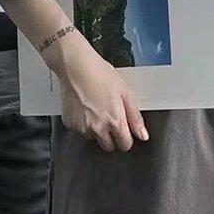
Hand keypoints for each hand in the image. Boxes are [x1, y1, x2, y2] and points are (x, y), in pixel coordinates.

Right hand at [53, 32, 148, 151]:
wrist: (76, 67)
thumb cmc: (102, 75)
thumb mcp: (125, 93)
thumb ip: (135, 117)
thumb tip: (143, 136)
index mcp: (115, 122)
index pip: (125, 145)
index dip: (126, 137)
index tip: (124, 129)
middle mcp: (98, 129)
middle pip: (109, 146)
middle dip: (111, 137)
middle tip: (109, 118)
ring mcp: (82, 128)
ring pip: (93, 138)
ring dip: (96, 130)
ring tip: (95, 109)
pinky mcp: (70, 124)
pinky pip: (80, 131)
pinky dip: (83, 123)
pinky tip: (83, 107)